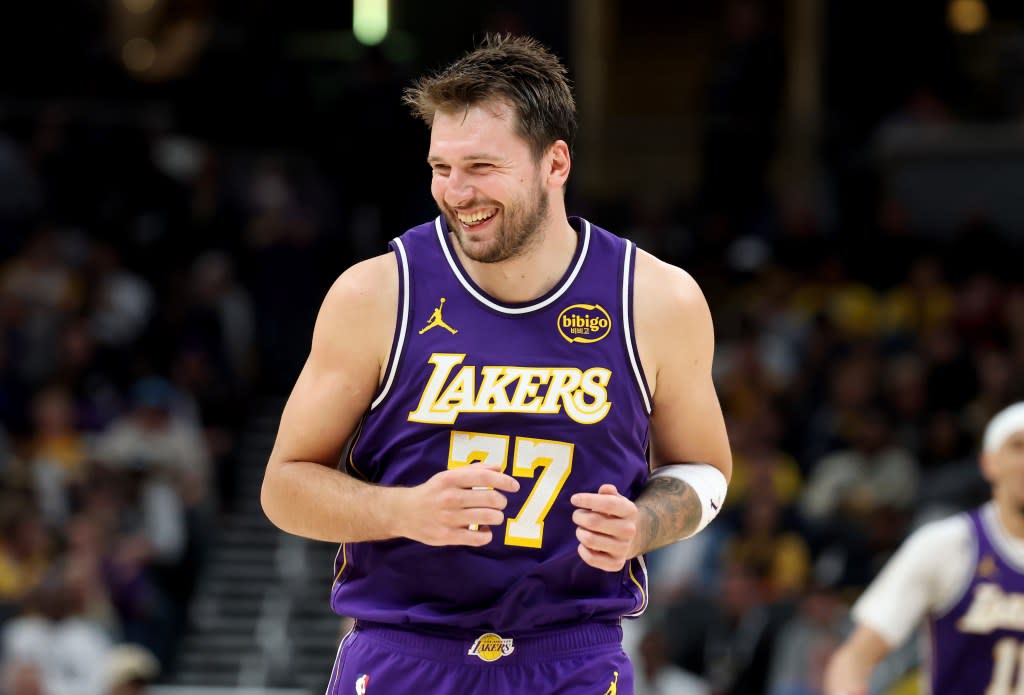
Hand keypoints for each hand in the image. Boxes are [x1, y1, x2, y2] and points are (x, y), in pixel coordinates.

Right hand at [395, 465, 518, 546]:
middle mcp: (450, 497)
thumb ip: (474, 470)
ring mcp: (448, 518)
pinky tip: (483, 530)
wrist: (404, 512)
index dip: (504, 481)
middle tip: (499, 503)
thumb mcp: (448, 475)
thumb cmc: (432, 492)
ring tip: (493, 516)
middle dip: (501, 501)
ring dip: (497, 517)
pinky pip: (478, 538)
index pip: (484, 477)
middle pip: (490, 498)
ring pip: (487, 517)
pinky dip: (487, 534)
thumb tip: (499, 467)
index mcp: (450, 479)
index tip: (514, 486)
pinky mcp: (447, 536)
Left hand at [571, 484, 639, 570]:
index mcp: (630, 511)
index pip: (608, 504)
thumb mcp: (616, 500)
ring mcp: (623, 548)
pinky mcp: (616, 564)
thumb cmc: (616, 515)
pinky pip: (591, 558)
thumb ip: (609, 493)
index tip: (574, 499)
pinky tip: (584, 544)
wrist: (631, 539)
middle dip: (579, 517)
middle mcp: (629, 530)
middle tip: (577, 516)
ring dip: (580, 533)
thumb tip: (605, 489)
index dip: (588, 500)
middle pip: (594, 522)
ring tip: (582, 529)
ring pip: (590, 539)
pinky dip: (582, 550)